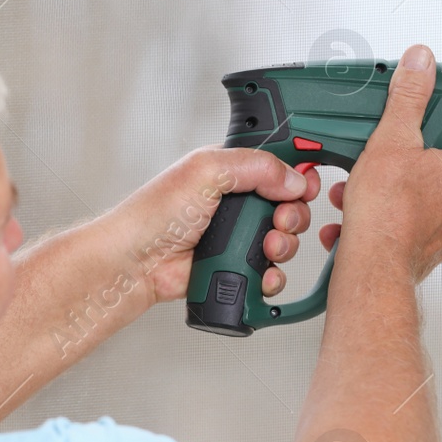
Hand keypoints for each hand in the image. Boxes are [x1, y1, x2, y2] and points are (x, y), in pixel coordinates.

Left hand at [102, 146, 320, 304]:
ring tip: (266, 248)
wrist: (137, 263)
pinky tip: (263, 273)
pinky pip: (271, 272)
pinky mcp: (236, 266)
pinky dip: (274, 275)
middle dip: (293, 215)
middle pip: (290, 206)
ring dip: (285, 245)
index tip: (304, 186)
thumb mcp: (207, 171)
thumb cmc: (156, 214)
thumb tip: (294, 177)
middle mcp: (237, 203)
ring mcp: (237, 236)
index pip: (279, 167)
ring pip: (285, 240)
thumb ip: (255, 165)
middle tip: (279, 220)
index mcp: (231, 172)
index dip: (298, 176)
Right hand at [327, 44, 441, 282]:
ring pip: (428, 210)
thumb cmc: (389, 213)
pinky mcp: (419, 258)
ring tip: (368, 189)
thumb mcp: (393, 139)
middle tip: (404, 159)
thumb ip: (408, 98)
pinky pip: (406, 235)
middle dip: (426, 170)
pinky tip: (356, 218)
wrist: (371, 266)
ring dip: (399, 196)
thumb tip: (421, 64)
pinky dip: (383, 224)